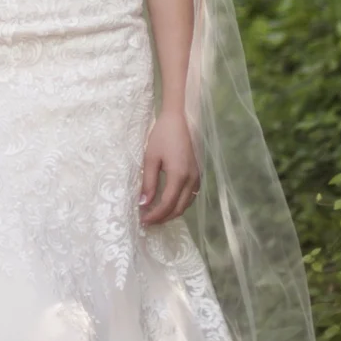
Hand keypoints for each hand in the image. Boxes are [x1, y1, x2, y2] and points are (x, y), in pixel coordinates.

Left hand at [138, 107, 199, 226]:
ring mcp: (197, 177)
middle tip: (148, 221)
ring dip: (172, 212)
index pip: (167, 204)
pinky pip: (190, 196)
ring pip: (186, 204)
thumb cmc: (162, 136)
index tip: (143, 221)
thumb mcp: (150, 158)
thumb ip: (148, 183)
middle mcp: (192, 180)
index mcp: (179, 176)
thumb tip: (144, 204)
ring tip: (156, 215)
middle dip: (163, 218)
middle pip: (179, 208)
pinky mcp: (198, 174)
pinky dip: (180, 204)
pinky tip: (168, 203)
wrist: (179, 119)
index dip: (155, 216)